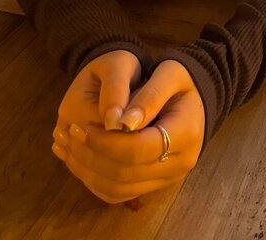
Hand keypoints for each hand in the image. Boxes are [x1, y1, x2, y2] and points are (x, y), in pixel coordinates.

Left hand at [51, 50, 205, 204]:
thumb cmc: (182, 79)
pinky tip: (81, 160)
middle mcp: (180, 164)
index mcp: (186, 134)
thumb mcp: (170, 72)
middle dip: (92, 155)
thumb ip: (149, 95)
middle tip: (70, 134)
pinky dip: (95, 180)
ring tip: (70, 147)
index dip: (105, 141)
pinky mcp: (155, 183)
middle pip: (126, 173)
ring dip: (89, 171)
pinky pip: (120, 193)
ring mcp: (168, 178)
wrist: (195, 97)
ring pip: (119, 189)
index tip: (81, 124)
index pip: (138, 149)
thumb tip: (120, 122)